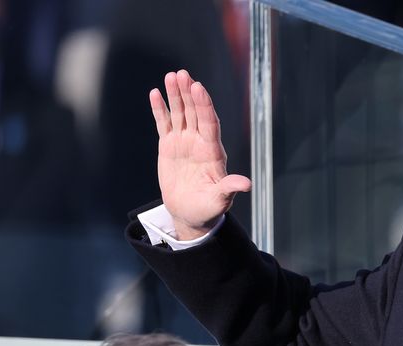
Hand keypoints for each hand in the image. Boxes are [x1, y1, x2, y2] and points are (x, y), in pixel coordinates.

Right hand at [150, 69, 251, 239]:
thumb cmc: (208, 208)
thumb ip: (229, 188)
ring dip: (176, 95)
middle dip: (189, 93)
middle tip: (183, 74)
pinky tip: (155, 93)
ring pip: (180, 113)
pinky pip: (164, 124)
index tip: (198, 88)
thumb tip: (246, 184)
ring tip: (171, 76)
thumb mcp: (219, 200)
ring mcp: (184, 142)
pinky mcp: (169, 146)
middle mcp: (199, 142)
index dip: (204, 105)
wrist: (189, 213)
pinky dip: (160, 109)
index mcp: (213, 152)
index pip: (209, 123)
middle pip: (195, 112)